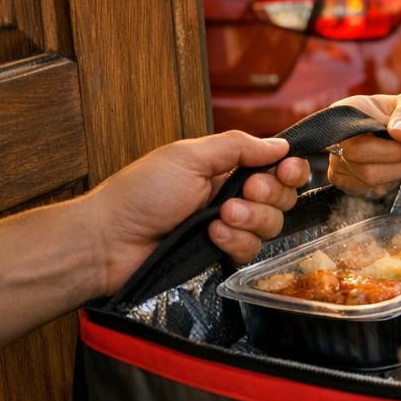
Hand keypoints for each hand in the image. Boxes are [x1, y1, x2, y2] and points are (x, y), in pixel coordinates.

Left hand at [82, 131, 308, 294]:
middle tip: (245, 192)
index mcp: (225, 169)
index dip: (289, 170)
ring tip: (220, 217)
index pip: (275, 167)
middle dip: (269, 194)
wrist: (111, 241)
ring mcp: (229, 229)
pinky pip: (251, 252)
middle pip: (282, 197)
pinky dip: (235, 242)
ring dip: (251, 219)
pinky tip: (213, 236)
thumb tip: (280, 144)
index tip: (287, 170)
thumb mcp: (189, 156)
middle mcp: (232, 197)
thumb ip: (238, 147)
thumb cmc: (140, 193)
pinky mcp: (222, 256)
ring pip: (271, 226)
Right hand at [327, 93, 400, 196]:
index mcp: (348, 112)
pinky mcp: (344, 179)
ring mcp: (337, 160)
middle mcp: (337, 138)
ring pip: (367, 180)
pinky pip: (367, 190)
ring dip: (397, 174)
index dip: (388, 151)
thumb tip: (400, 132)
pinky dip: (389, 184)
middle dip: (397, 164)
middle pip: (362, 166)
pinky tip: (396, 169)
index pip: (356, 142)